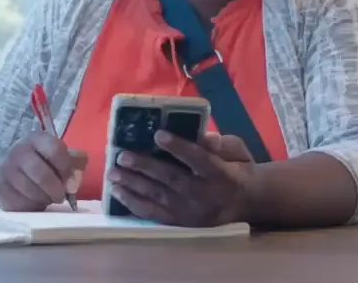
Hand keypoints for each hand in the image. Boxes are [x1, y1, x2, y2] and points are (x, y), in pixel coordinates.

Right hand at [0, 132, 87, 211]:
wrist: (10, 171)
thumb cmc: (42, 163)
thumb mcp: (59, 156)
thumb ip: (74, 164)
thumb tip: (74, 183)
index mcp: (36, 139)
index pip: (55, 150)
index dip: (66, 169)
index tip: (70, 180)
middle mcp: (18, 151)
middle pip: (42, 175)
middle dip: (56, 190)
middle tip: (60, 196)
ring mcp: (5, 170)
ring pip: (31, 192)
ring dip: (44, 199)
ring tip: (47, 198)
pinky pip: (20, 204)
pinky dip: (32, 207)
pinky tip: (34, 202)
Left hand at [107, 131, 256, 226]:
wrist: (244, 202)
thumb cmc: (237, 169)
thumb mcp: (237, 151)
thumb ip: (221, 144)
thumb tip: (204, 136)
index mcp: (222, 175)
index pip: (199, 160)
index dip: (179, 147)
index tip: (158, 134)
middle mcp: (205, 196)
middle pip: (172, 179)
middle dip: (145, 166)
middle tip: (122, 155)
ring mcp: (190, 213)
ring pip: (158, 197)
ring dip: (132, 185)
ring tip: (113, 173)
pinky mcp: (180, 223)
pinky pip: (153, 214)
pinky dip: (134, 203)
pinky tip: (118, 192)